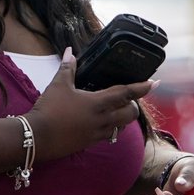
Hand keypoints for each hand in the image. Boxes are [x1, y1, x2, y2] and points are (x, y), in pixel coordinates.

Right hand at [24, 47, 152, 159]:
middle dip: (134, 105)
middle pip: (131, 113)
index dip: (141, 88)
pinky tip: (104, 123)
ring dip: (124, 117)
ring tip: (117, 109)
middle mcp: (104, 119)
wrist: (39, 137)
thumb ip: (68, 68)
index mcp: (99, 103)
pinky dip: (113, 127)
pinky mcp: (93, 142)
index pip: (126, 93)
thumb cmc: (50, 110)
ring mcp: (100, 133)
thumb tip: (71, 52)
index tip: (154, 83)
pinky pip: (111, 135)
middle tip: (128, 98)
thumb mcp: (58, 85)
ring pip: (123, 126)